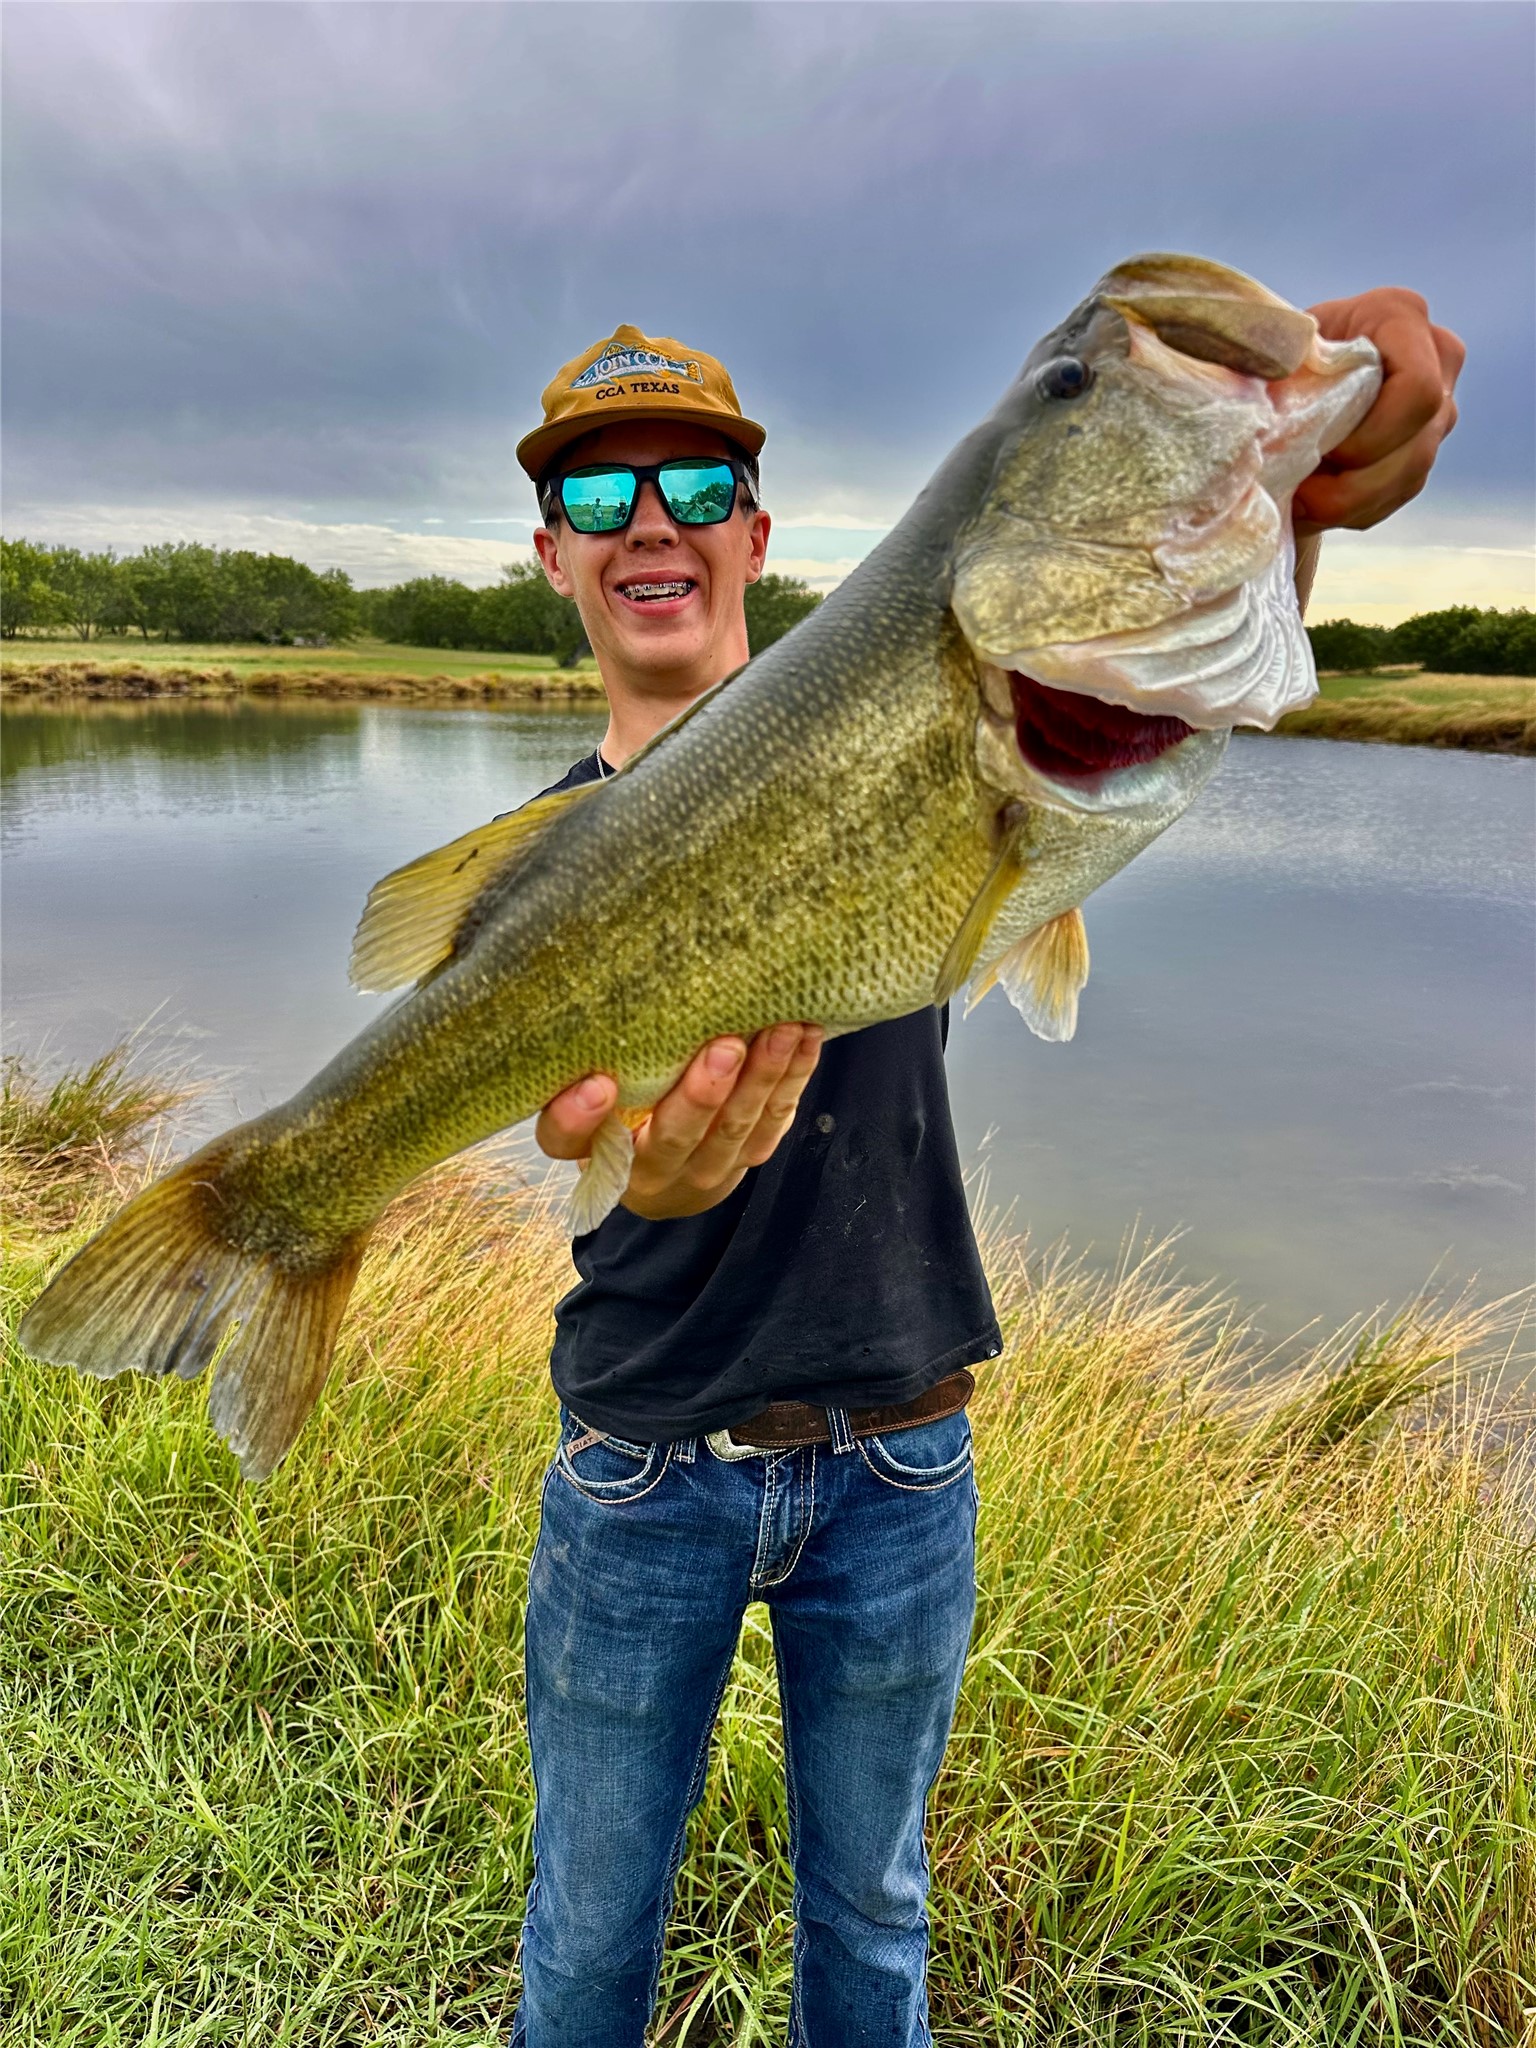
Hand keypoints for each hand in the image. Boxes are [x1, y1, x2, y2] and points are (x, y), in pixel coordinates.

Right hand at [536, 1024, 824, 1220]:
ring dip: (762, 1077)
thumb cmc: (625, 1114)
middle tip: (724, 1046)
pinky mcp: (749, 1156)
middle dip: (702, 1094)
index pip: (570, 1140)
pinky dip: (793, 1076)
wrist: (670, 1178)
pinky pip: (774, 1119)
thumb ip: (597, 1060)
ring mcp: (706, 1169)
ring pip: (734, 1128)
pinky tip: (805, 1037)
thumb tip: (621, 981)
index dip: (578, 1117)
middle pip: (673, 1136)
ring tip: (781, 1030)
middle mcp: (650, 1168)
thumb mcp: (599, 1098)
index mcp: (597, 1148)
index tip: (597, 1084)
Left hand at [1295, 288, 1464, 531]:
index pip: (1417, 387)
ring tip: (1297, 501)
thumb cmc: (1277, 357)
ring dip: (1347, 503)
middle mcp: (1436, 359)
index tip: (1319, 450)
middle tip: (1299, 489)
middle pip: (1416, 445)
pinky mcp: (1421, 452)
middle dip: (1353, 481)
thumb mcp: (1272, 347)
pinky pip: (1395, 498)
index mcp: (1399, 316)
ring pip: (1407, 478)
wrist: (1287, 378)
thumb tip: (1270, 376)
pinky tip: (1313, 504)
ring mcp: (1436, 410)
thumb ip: (1274, 356)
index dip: (1370, 434)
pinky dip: (1350, 510)